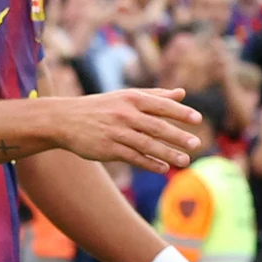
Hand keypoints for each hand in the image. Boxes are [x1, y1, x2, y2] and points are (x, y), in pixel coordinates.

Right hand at [52, 87, 204, 173]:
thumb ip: (155, 96)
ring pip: (147, 145)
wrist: (64, 120)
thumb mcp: (125, 97)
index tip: (197, 119)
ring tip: (185, 161)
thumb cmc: (100, 107)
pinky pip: (134, 157)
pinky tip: (163, 168)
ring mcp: (116, 132)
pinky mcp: (108, 149)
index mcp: (129, 99)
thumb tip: (182, 93)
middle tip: (196, 144)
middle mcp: (123, 114)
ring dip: (168, 154)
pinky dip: (150, 163)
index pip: (160, 105)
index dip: (179, 112)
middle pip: (156, 127)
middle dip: (178, 136)